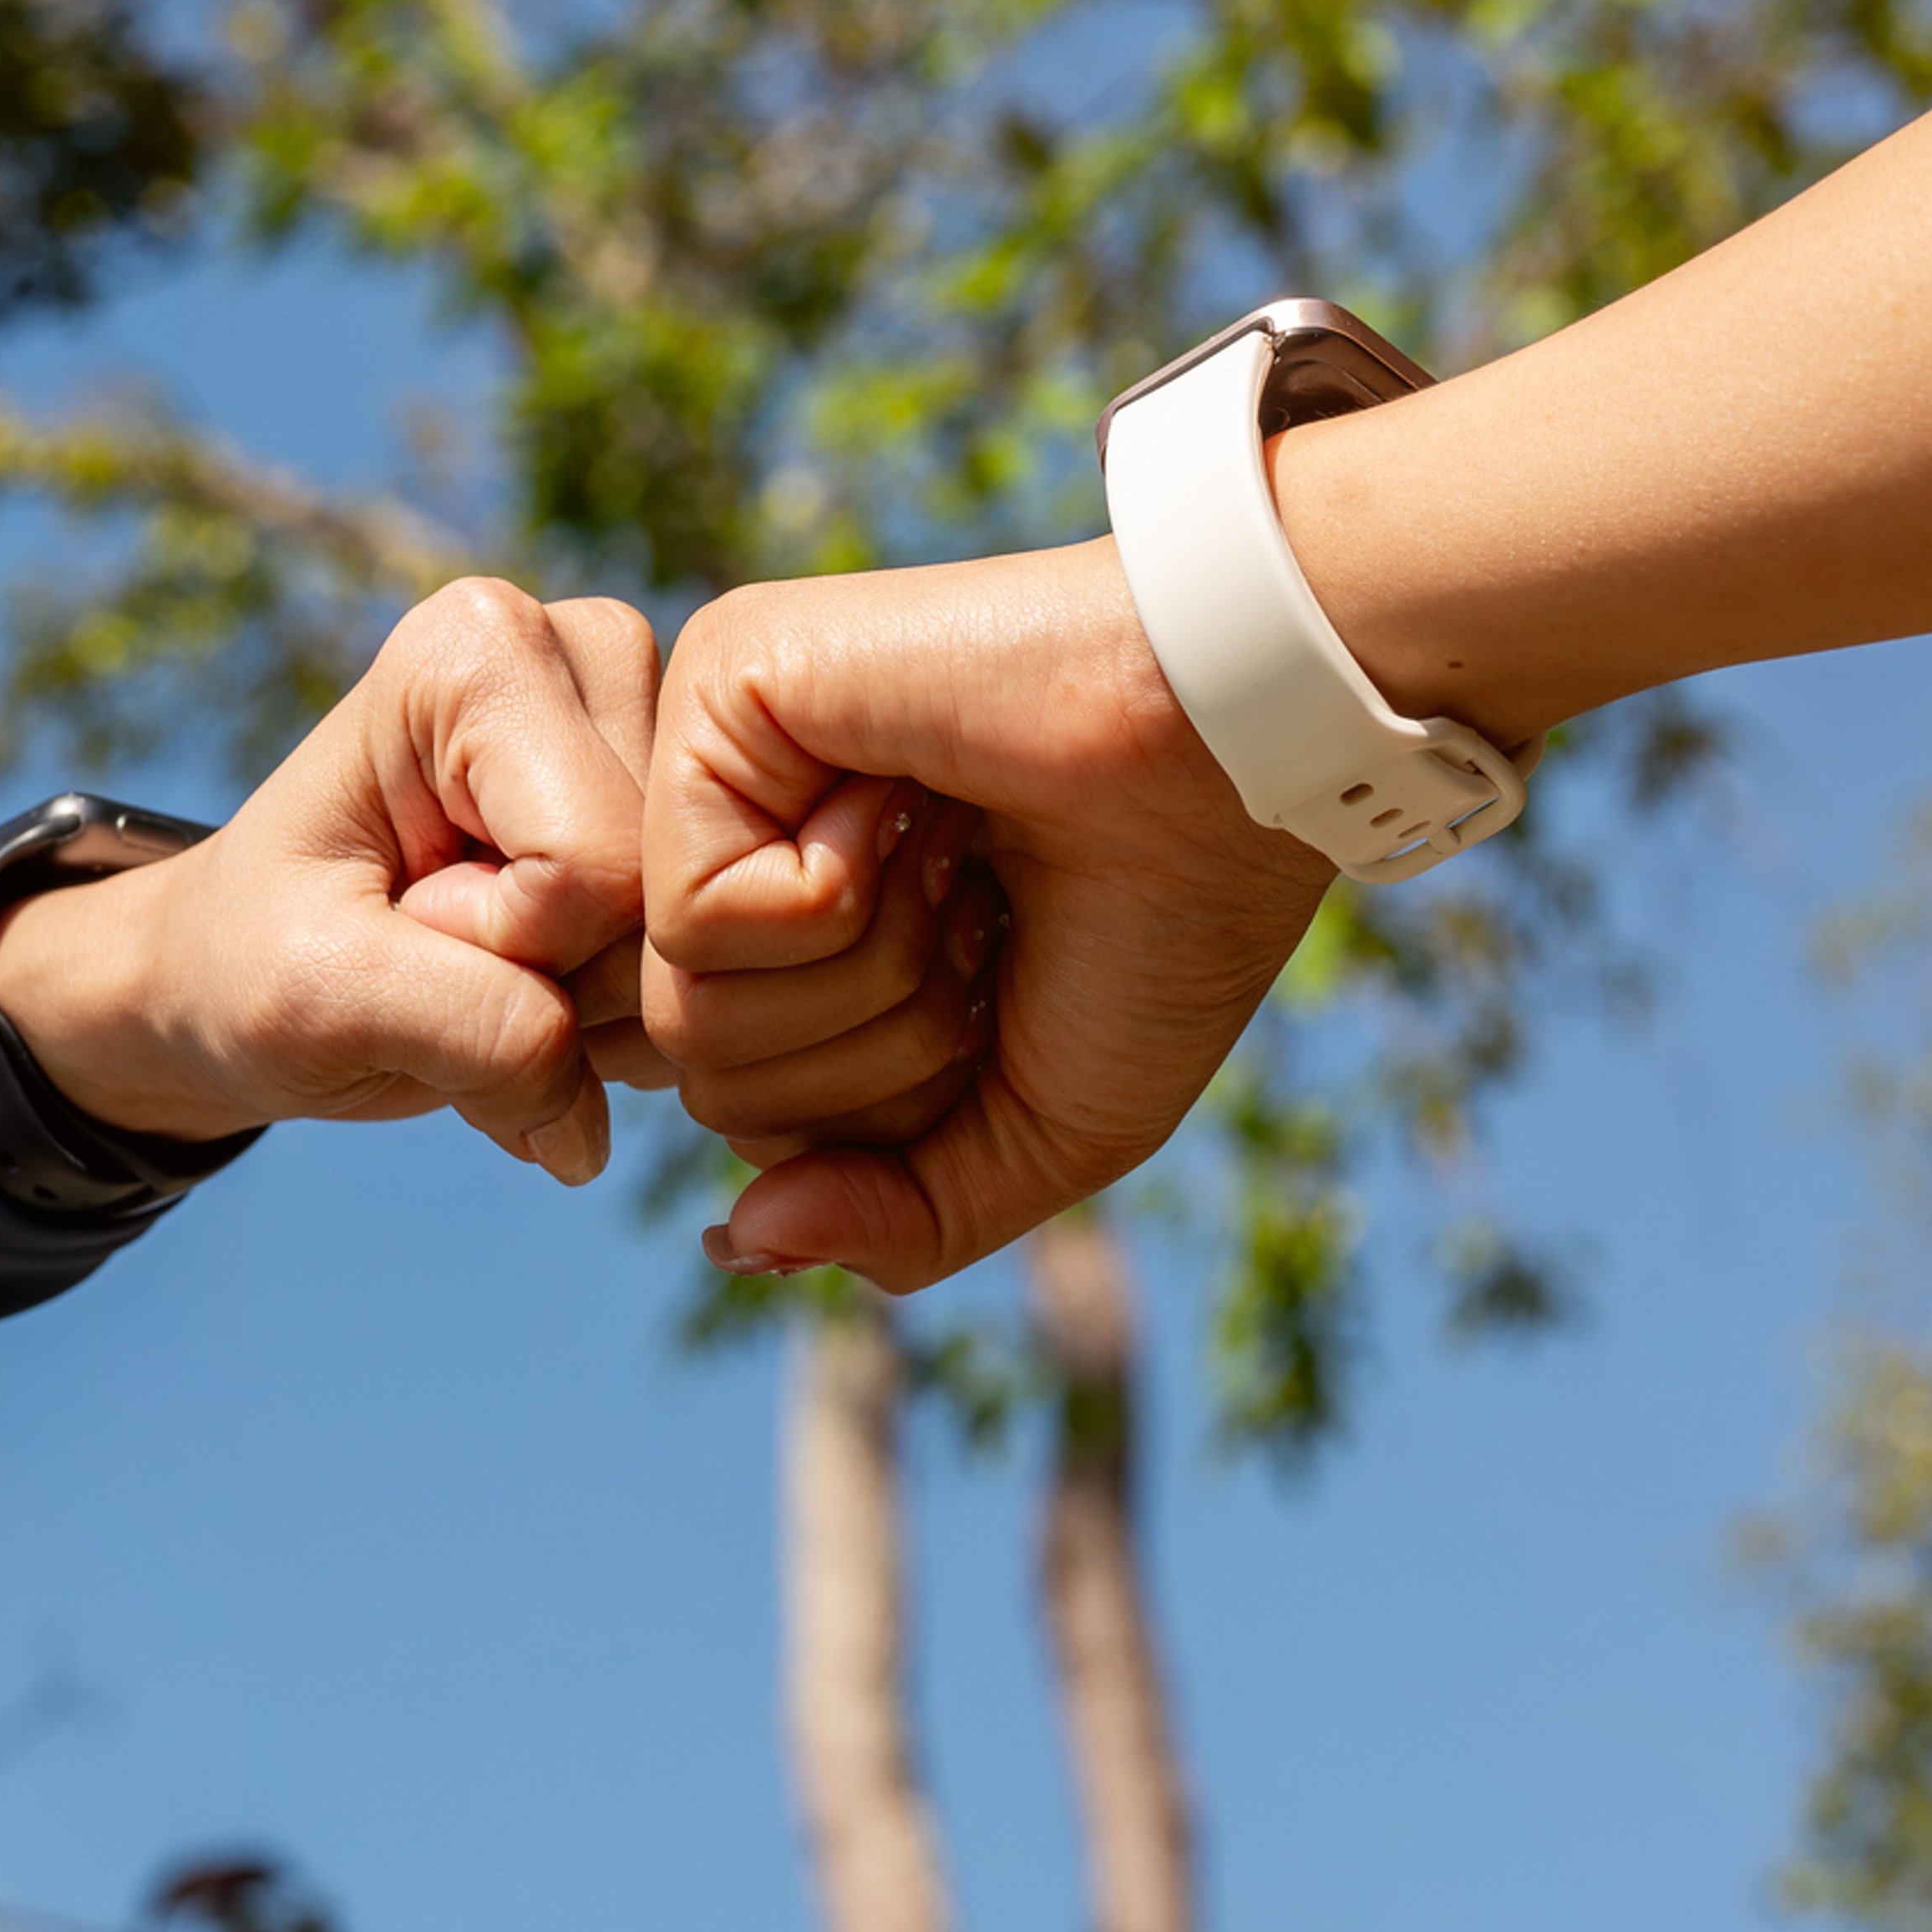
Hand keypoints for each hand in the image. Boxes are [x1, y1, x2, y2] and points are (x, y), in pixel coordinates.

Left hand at [0, 580, 663, 1186]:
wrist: (239, 972)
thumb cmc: (251, 959)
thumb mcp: (317, 995)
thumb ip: (472, 1030)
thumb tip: (595, 1122)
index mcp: (481, 648)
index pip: (593, 865)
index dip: (504, 945)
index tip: (406, 918)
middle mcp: (587, 653)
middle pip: (660, 902)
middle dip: (553, 982)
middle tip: (438, 955)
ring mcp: (646, 731)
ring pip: (696, 944)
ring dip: (584, 1014)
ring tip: (476, 975)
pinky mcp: (674, 818)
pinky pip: (710, 970)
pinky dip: (615, 1026)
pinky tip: (532, 992)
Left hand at [645, 539, 1333, 1288]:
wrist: (1240, 761)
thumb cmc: (1162, 929)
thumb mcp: (1034, 1128)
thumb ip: (894, 1215)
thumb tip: (741, 1241)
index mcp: (798, 937)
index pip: (749, 1121)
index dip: (893, 1109)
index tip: (999, 978)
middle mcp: (737, 848)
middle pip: (706, 1079)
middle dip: (880, 1050)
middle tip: (981, 911)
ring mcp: (715, 769)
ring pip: (691, 1010)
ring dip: (871, 973)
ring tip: (952, 849)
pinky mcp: (715, 690)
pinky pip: (701, 914)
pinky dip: (836, 895)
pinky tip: (912, 795)